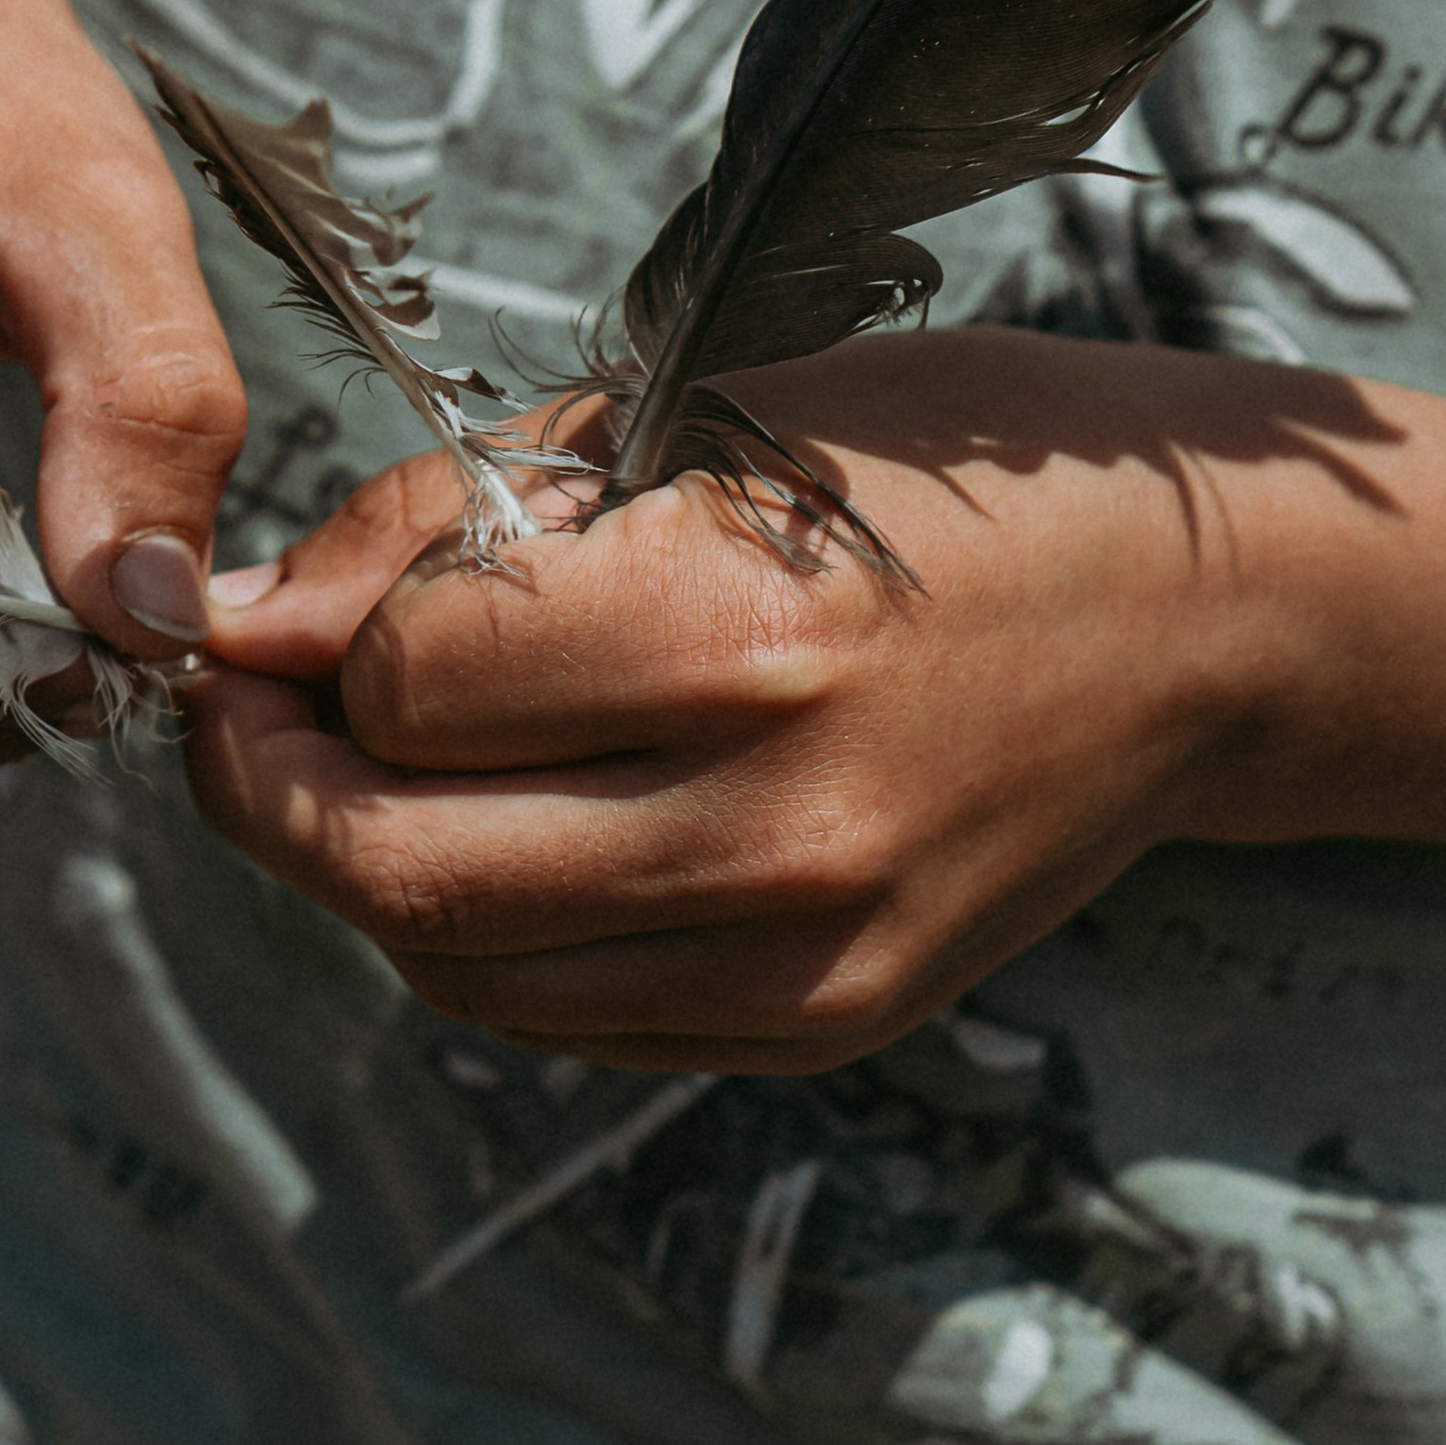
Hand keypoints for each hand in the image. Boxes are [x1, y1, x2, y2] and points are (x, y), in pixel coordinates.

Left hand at [186, 332, 1401, 1073]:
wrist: (1203, 626)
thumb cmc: (953, 473)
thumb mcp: (708, 414)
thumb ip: (457, 520)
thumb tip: (252, 616)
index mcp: (752, 629)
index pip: (404, 684)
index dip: (300, 639)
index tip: (274, 603)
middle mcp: (776, 826)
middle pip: (391, 864)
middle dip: (262, 785)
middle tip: (241, 711)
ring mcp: (802, 957)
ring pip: (451, 965)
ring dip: (358, 867)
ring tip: (375, 760)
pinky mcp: (818, 1030)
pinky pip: (556, 1018)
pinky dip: (477, 935)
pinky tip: (503, 828)